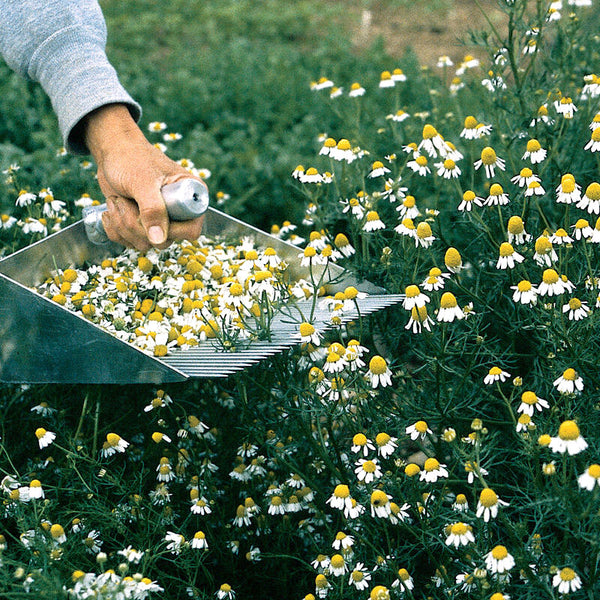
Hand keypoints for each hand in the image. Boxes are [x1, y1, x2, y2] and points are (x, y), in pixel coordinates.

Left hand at [83, 104, 206, 250]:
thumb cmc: (131, 158)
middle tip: (124, 201)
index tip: (147, 211)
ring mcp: (160, 222)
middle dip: (137, 224)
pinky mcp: (143, 227)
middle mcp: (180, 213)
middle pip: (165, 241)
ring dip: (123, 224)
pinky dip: (115, 229)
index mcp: (191, 197)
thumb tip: (160, 240)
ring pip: (145, 244)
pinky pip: (130, 243)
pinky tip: (113, 209)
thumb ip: (153, 210)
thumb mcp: (142, 181)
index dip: (170, 228)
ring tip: (117, 201)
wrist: (112, 153)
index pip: (191, 229)